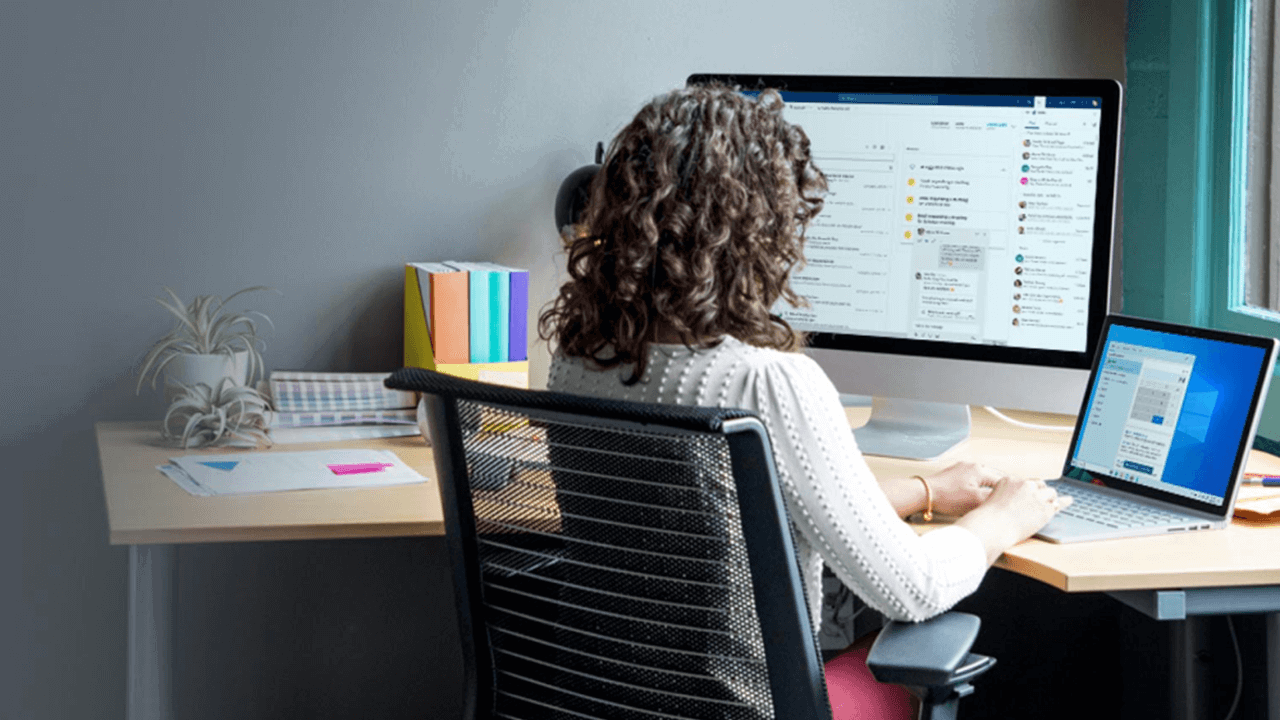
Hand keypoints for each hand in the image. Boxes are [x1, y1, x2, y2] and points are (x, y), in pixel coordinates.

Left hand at [925, 462, 1001, 515]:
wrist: (924, 493)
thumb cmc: (948, 497)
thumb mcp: (976, 501)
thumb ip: (993, 498)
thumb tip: (1006, 498)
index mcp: (980, 469)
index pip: (1002, 481)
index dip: (1006, 494)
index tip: (1009, 504)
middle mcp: (972, 465)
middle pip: (992, 479)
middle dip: (996, 491)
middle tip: (1000, 504)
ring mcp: (961, 468)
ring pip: (981, 480)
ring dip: (984, 490)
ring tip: (986, 502)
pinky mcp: (953, 474)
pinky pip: (970, 480)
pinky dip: (974, 488)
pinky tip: (971, 497)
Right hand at [955, 476, 1073, 564]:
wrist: (992, 527)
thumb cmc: (988, 520)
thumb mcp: (992, 500)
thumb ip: (1005, 497)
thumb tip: (1016, 503)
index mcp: (1010, 480)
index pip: (1026, 482)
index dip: (1030, 489)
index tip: (1032, 493)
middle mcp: (1024, 485)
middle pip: (1039, 485)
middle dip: (1041, 491)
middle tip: (1041, 499)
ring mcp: (1036, 496)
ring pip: (1050, 493)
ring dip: (1051, 498)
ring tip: (1053, 502)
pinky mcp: (1044, 509)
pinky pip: (1057, 504)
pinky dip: (1063, 503)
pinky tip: (1068, 501)